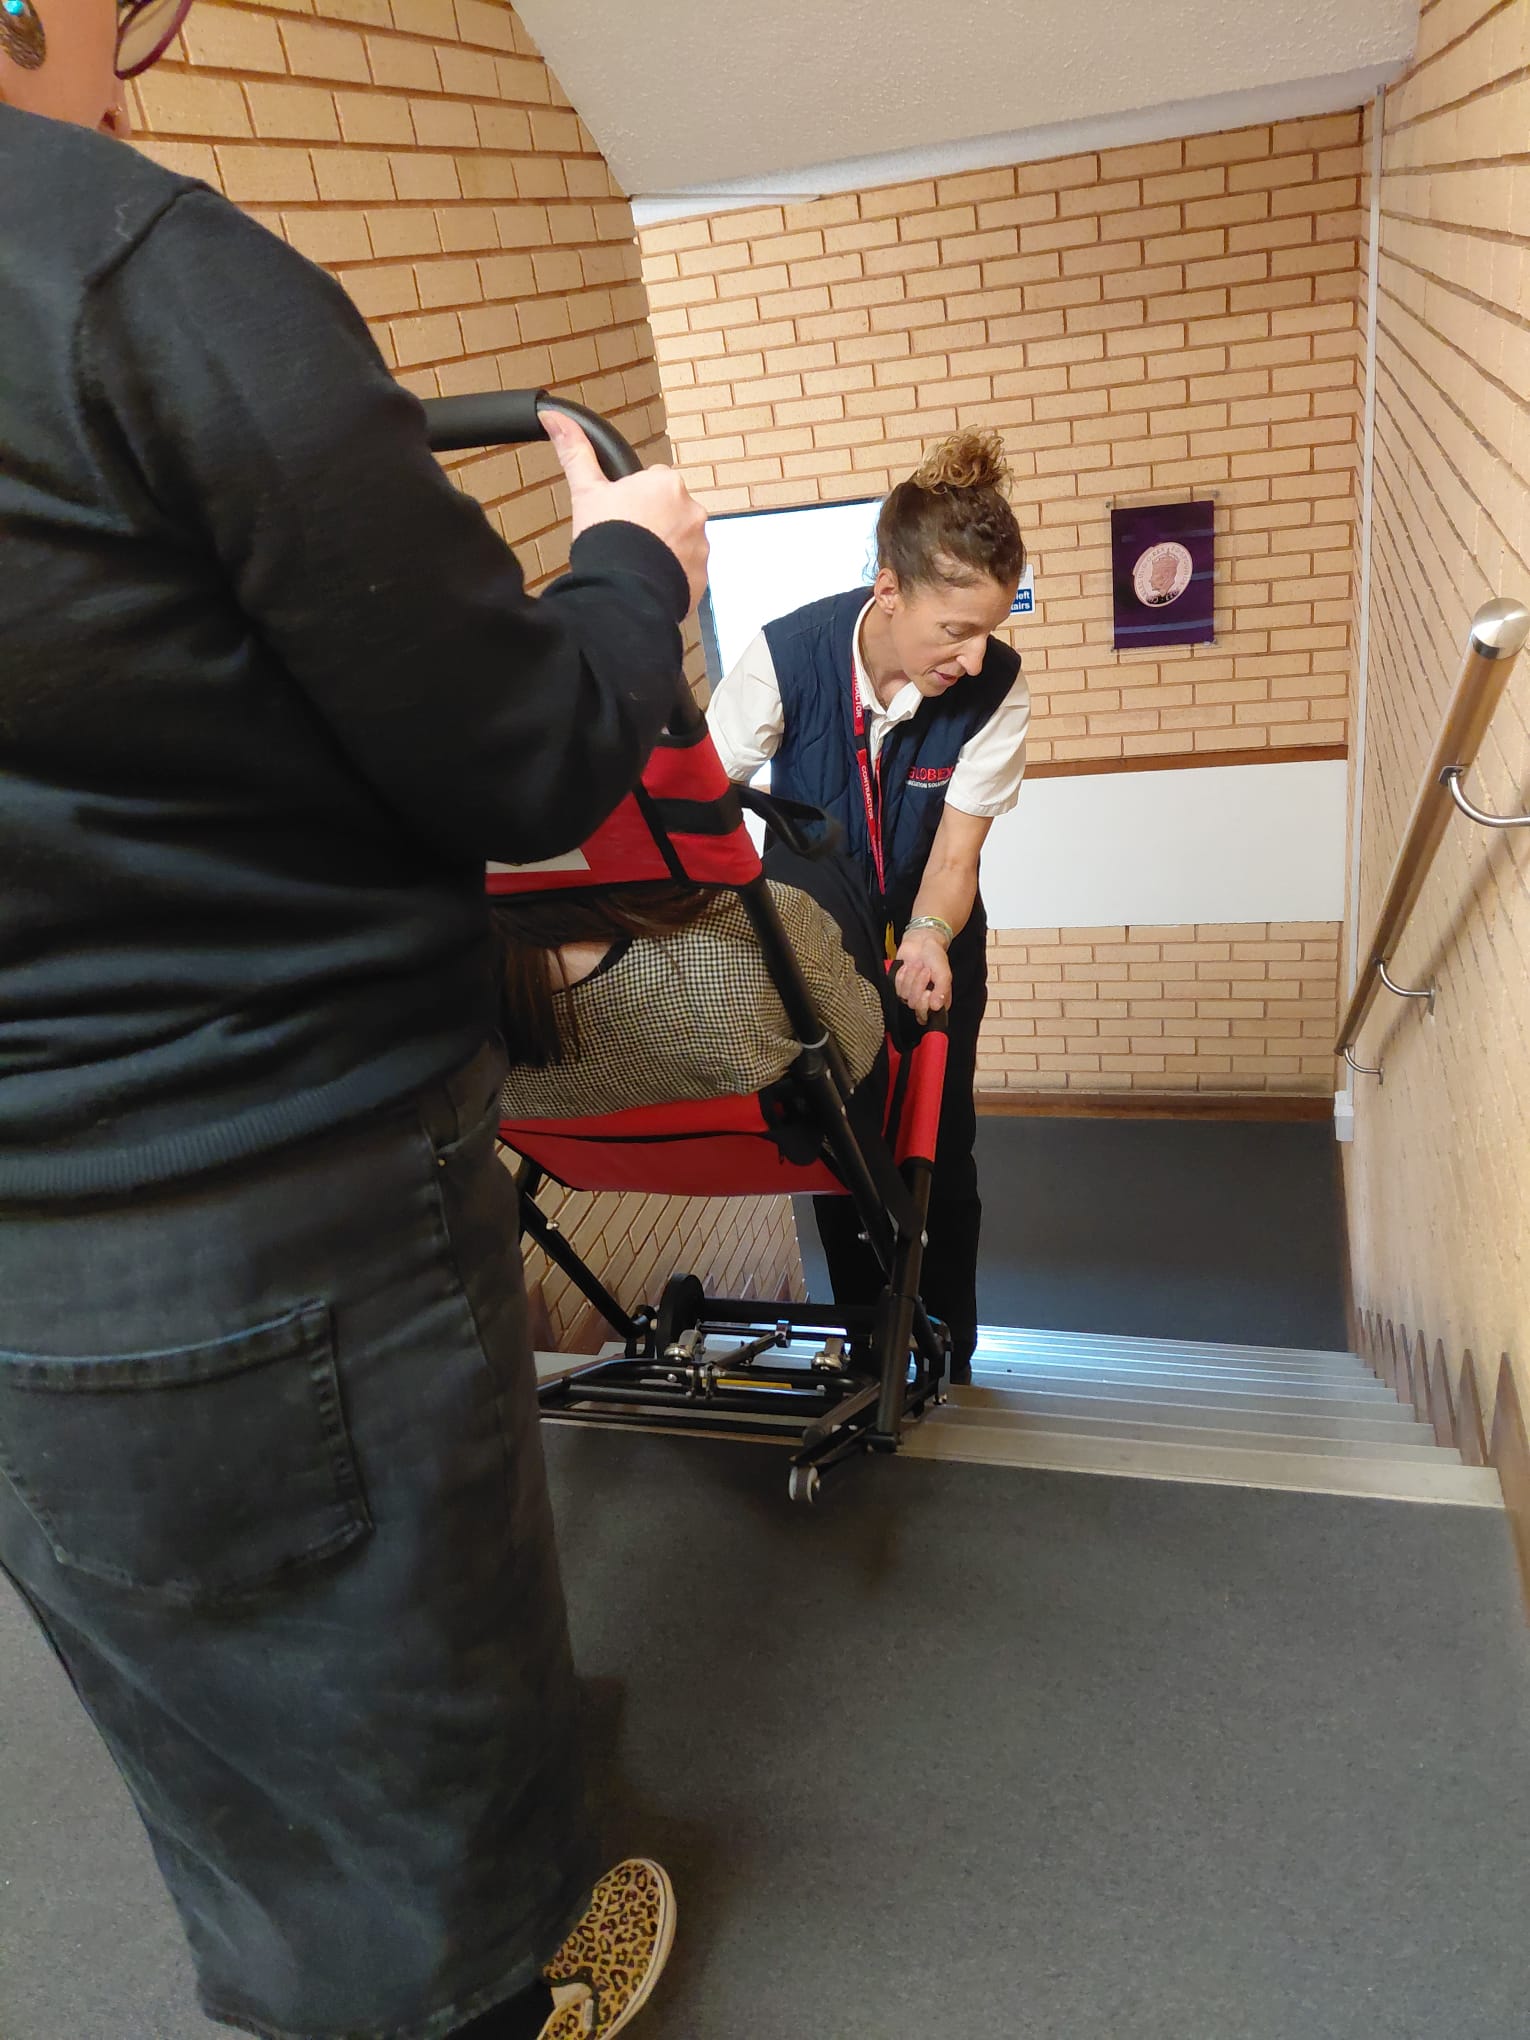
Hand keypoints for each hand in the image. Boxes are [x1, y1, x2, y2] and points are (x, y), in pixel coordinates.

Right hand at [544, 411, 708, 612]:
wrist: (623, 591)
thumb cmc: (607, 538)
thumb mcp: (585, 492)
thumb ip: (575, 452)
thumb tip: (553, 417)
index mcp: (666, 484)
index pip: (652, 483)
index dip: (632, 501)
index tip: (620, 518)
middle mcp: (692, 510)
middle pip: (668, 513)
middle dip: (651, 525)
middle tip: (626, 541)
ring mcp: (701, 544)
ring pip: (680, 542)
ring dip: (663, 550)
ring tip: (637, 565)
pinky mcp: (702, 575)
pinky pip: (688, 570)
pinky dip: (672, 575)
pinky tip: (649, 580)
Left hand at [894, 928, 951, 1021]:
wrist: (922, 941)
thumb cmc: (935, 956)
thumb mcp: (944, 973)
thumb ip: (942, 991)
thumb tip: (936, 1006)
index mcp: (938, 1001)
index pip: (927, 1016)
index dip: (924, 1004)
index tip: (928, 991)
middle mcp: (924, 1000)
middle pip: (914, 1005)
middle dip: (918, 985)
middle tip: (925, 971)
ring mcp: (910, 993)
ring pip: (904, 995)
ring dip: (911, 977)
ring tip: (918, 966)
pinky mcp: (899, 986)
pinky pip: (896, 987)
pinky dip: (902, 975)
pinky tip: (908, 967)